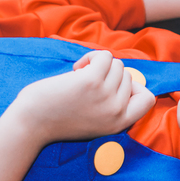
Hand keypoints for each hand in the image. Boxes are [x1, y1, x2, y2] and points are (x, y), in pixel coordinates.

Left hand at [9, 51, 156, 144]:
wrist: (32, 124)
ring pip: (117, 64)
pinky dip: (91, 56)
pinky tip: (76, 69)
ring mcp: (105, 96)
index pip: (148, 99)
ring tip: (80, 76)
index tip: (113, 88)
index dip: (134, 88)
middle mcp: (116, 112)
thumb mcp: (94, 121)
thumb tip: (124, 75)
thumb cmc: (58, 118)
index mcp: (119, 124)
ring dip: (98, 64)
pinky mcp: (91, 81)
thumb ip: (111, 105)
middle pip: (128, 76)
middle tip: (87, 83)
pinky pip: (105, 56)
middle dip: (108, 74)